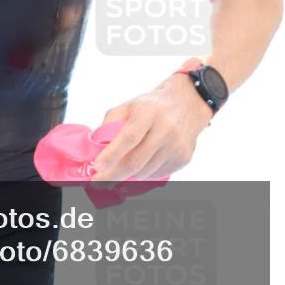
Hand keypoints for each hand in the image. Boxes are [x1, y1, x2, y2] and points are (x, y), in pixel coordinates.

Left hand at [90, 73, 213, 182]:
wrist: (187, 104)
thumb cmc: (152, 106)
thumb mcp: (129, 105)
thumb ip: (111, 122)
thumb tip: (97, 145)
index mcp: (149, 113)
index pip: (129, 137)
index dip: (112, 154)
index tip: (97, 166)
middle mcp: (165, 130)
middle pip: (136, 161)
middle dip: (114, 174)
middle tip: (98, 181)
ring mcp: (176, 146)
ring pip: (146, 172)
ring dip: (128, 175)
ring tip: (118, 170)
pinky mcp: (183, 158)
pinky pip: (157, 174)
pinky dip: (143, 174)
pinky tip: (138, 167)